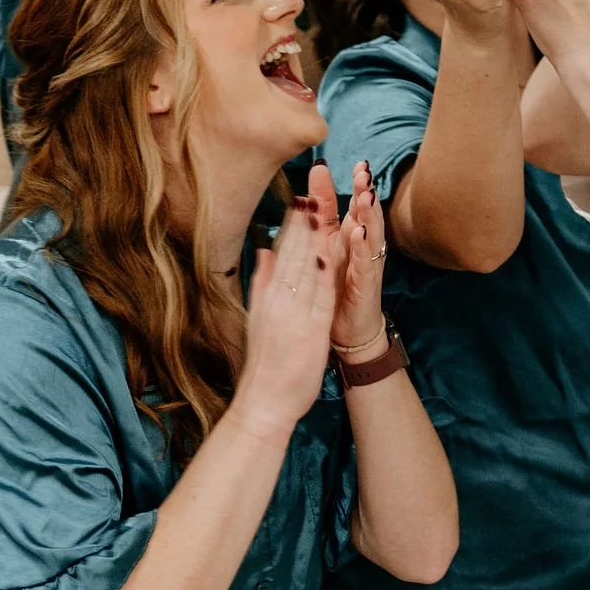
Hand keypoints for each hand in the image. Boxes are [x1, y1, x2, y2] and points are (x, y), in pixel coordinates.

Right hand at [232, 187, 342, 439]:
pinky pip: (319, 294)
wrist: (263, 402)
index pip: (282, 253)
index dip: (293, 224)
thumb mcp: (259, 318)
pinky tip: (330, 249)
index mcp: (268, 297)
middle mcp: (278, 301)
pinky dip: (324, 271)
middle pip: (293, 254)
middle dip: (304, 220)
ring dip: (314, 236)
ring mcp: (293, 314)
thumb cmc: (266, 363)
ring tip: (320, 205)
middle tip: (312, 187)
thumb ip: (261, 283)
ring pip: (304, 268)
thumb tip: (263, 252)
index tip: (301, 196)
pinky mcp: (309, 329)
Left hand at [322, 161, 389, 359]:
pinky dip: (364, 248)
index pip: (350, 206)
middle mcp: (363, 247)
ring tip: (366, 195)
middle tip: (364, 171)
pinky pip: (366, 263)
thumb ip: (321, 216)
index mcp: (349, 238)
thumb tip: (309, 186)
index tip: (349, 164)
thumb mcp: (325, 248)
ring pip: (371, 234)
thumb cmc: (337, 287)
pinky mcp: (366, 285)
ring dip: (369, 215)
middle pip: (366, 214)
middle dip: (365, 192)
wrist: (349, 330)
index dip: (353, 186)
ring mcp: (367, 265)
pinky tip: (360, 233)